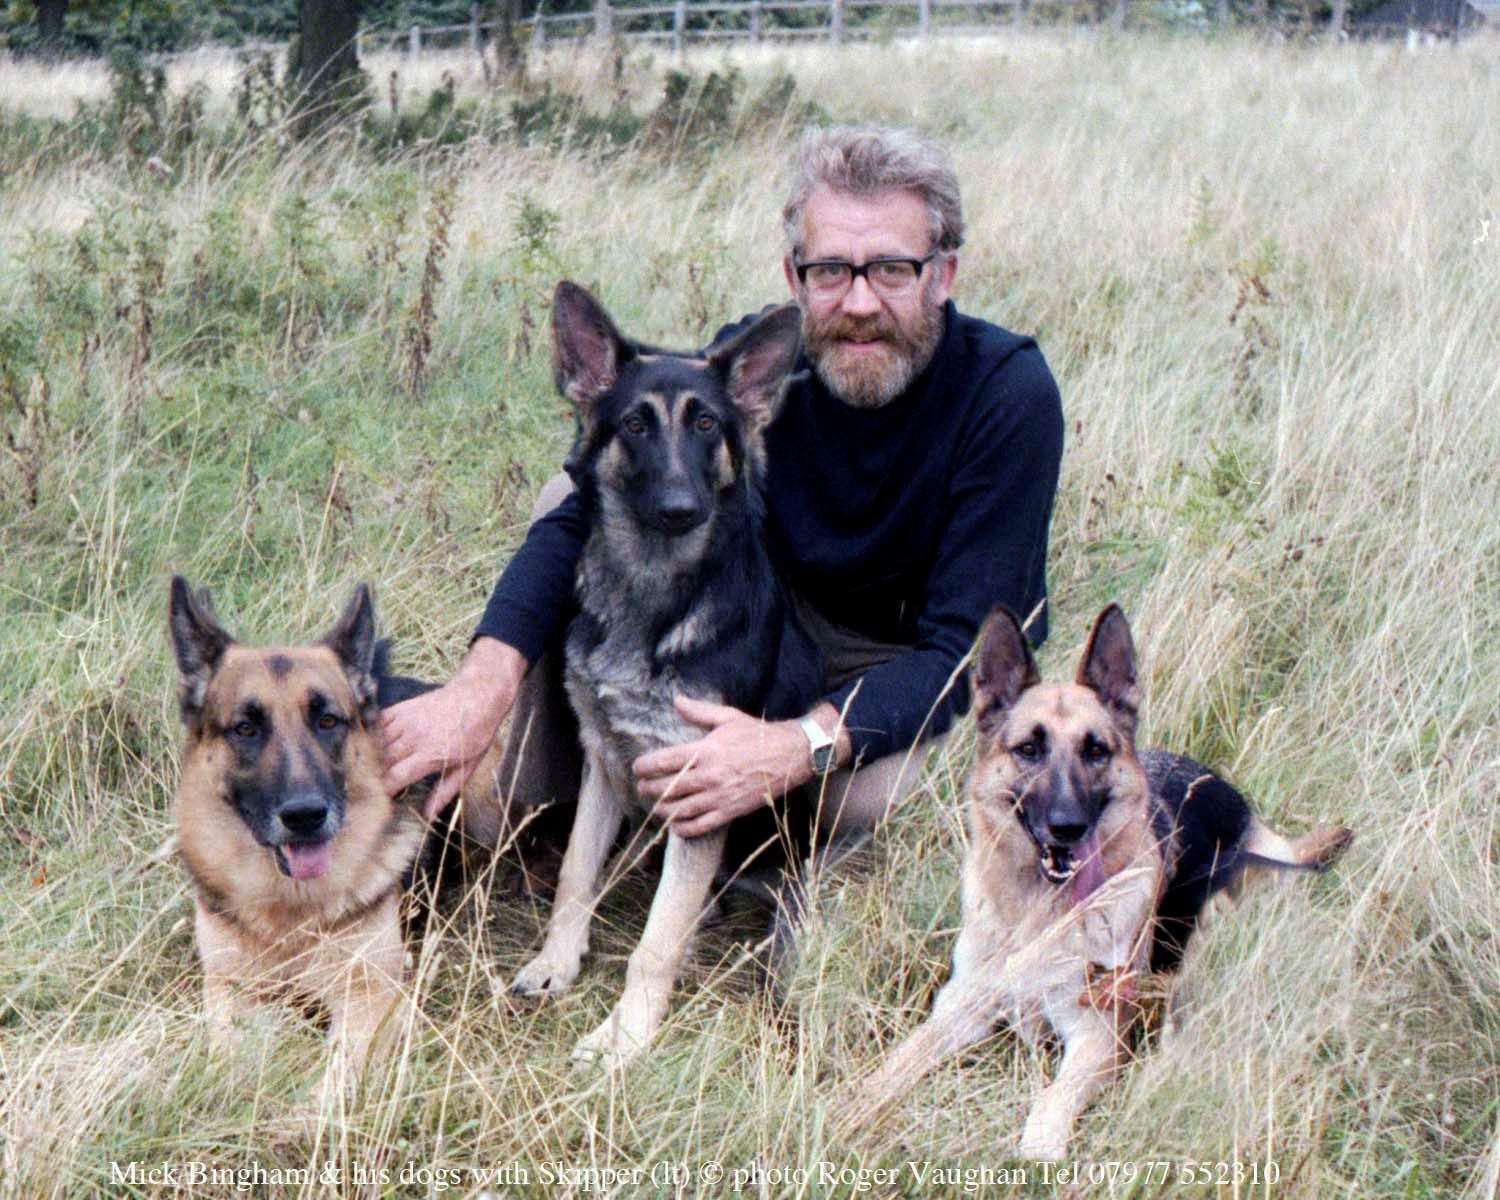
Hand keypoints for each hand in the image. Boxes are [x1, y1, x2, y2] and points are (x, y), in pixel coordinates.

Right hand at [380, 638, 522, 819]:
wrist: (478, 695)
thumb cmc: (475, 733)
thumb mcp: (466, 768)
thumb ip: (444, 792)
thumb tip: (427, 815)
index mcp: (430, 754)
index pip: (395, 777)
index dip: (382, 791)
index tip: (377, 802)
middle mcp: (414, 737)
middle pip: (379, 762)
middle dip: (369, 778)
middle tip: (363, 791)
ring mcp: (405, 720)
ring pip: (374, 742)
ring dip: (366, 759)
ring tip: (361, 773)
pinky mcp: (401, 708)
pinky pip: (377, 724)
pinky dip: (370, 736)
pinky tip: (368, 748)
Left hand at [632, 696, 808, 838]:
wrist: (789, 756)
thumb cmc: (756, 735)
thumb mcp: (727, 717)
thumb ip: (699, 711)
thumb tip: (676, 700)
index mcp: (705, 751)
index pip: (664, 762)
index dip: (645, 767)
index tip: (638, 768)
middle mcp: (709, 776)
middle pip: (667, 788)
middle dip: (648, 789)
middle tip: (642, 787)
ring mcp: (718, 796)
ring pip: (679, 810)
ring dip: (662, 810)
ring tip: (656, 805)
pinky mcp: (729, 811)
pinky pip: (700, 826)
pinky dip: (683, 828)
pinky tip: (675, 825)